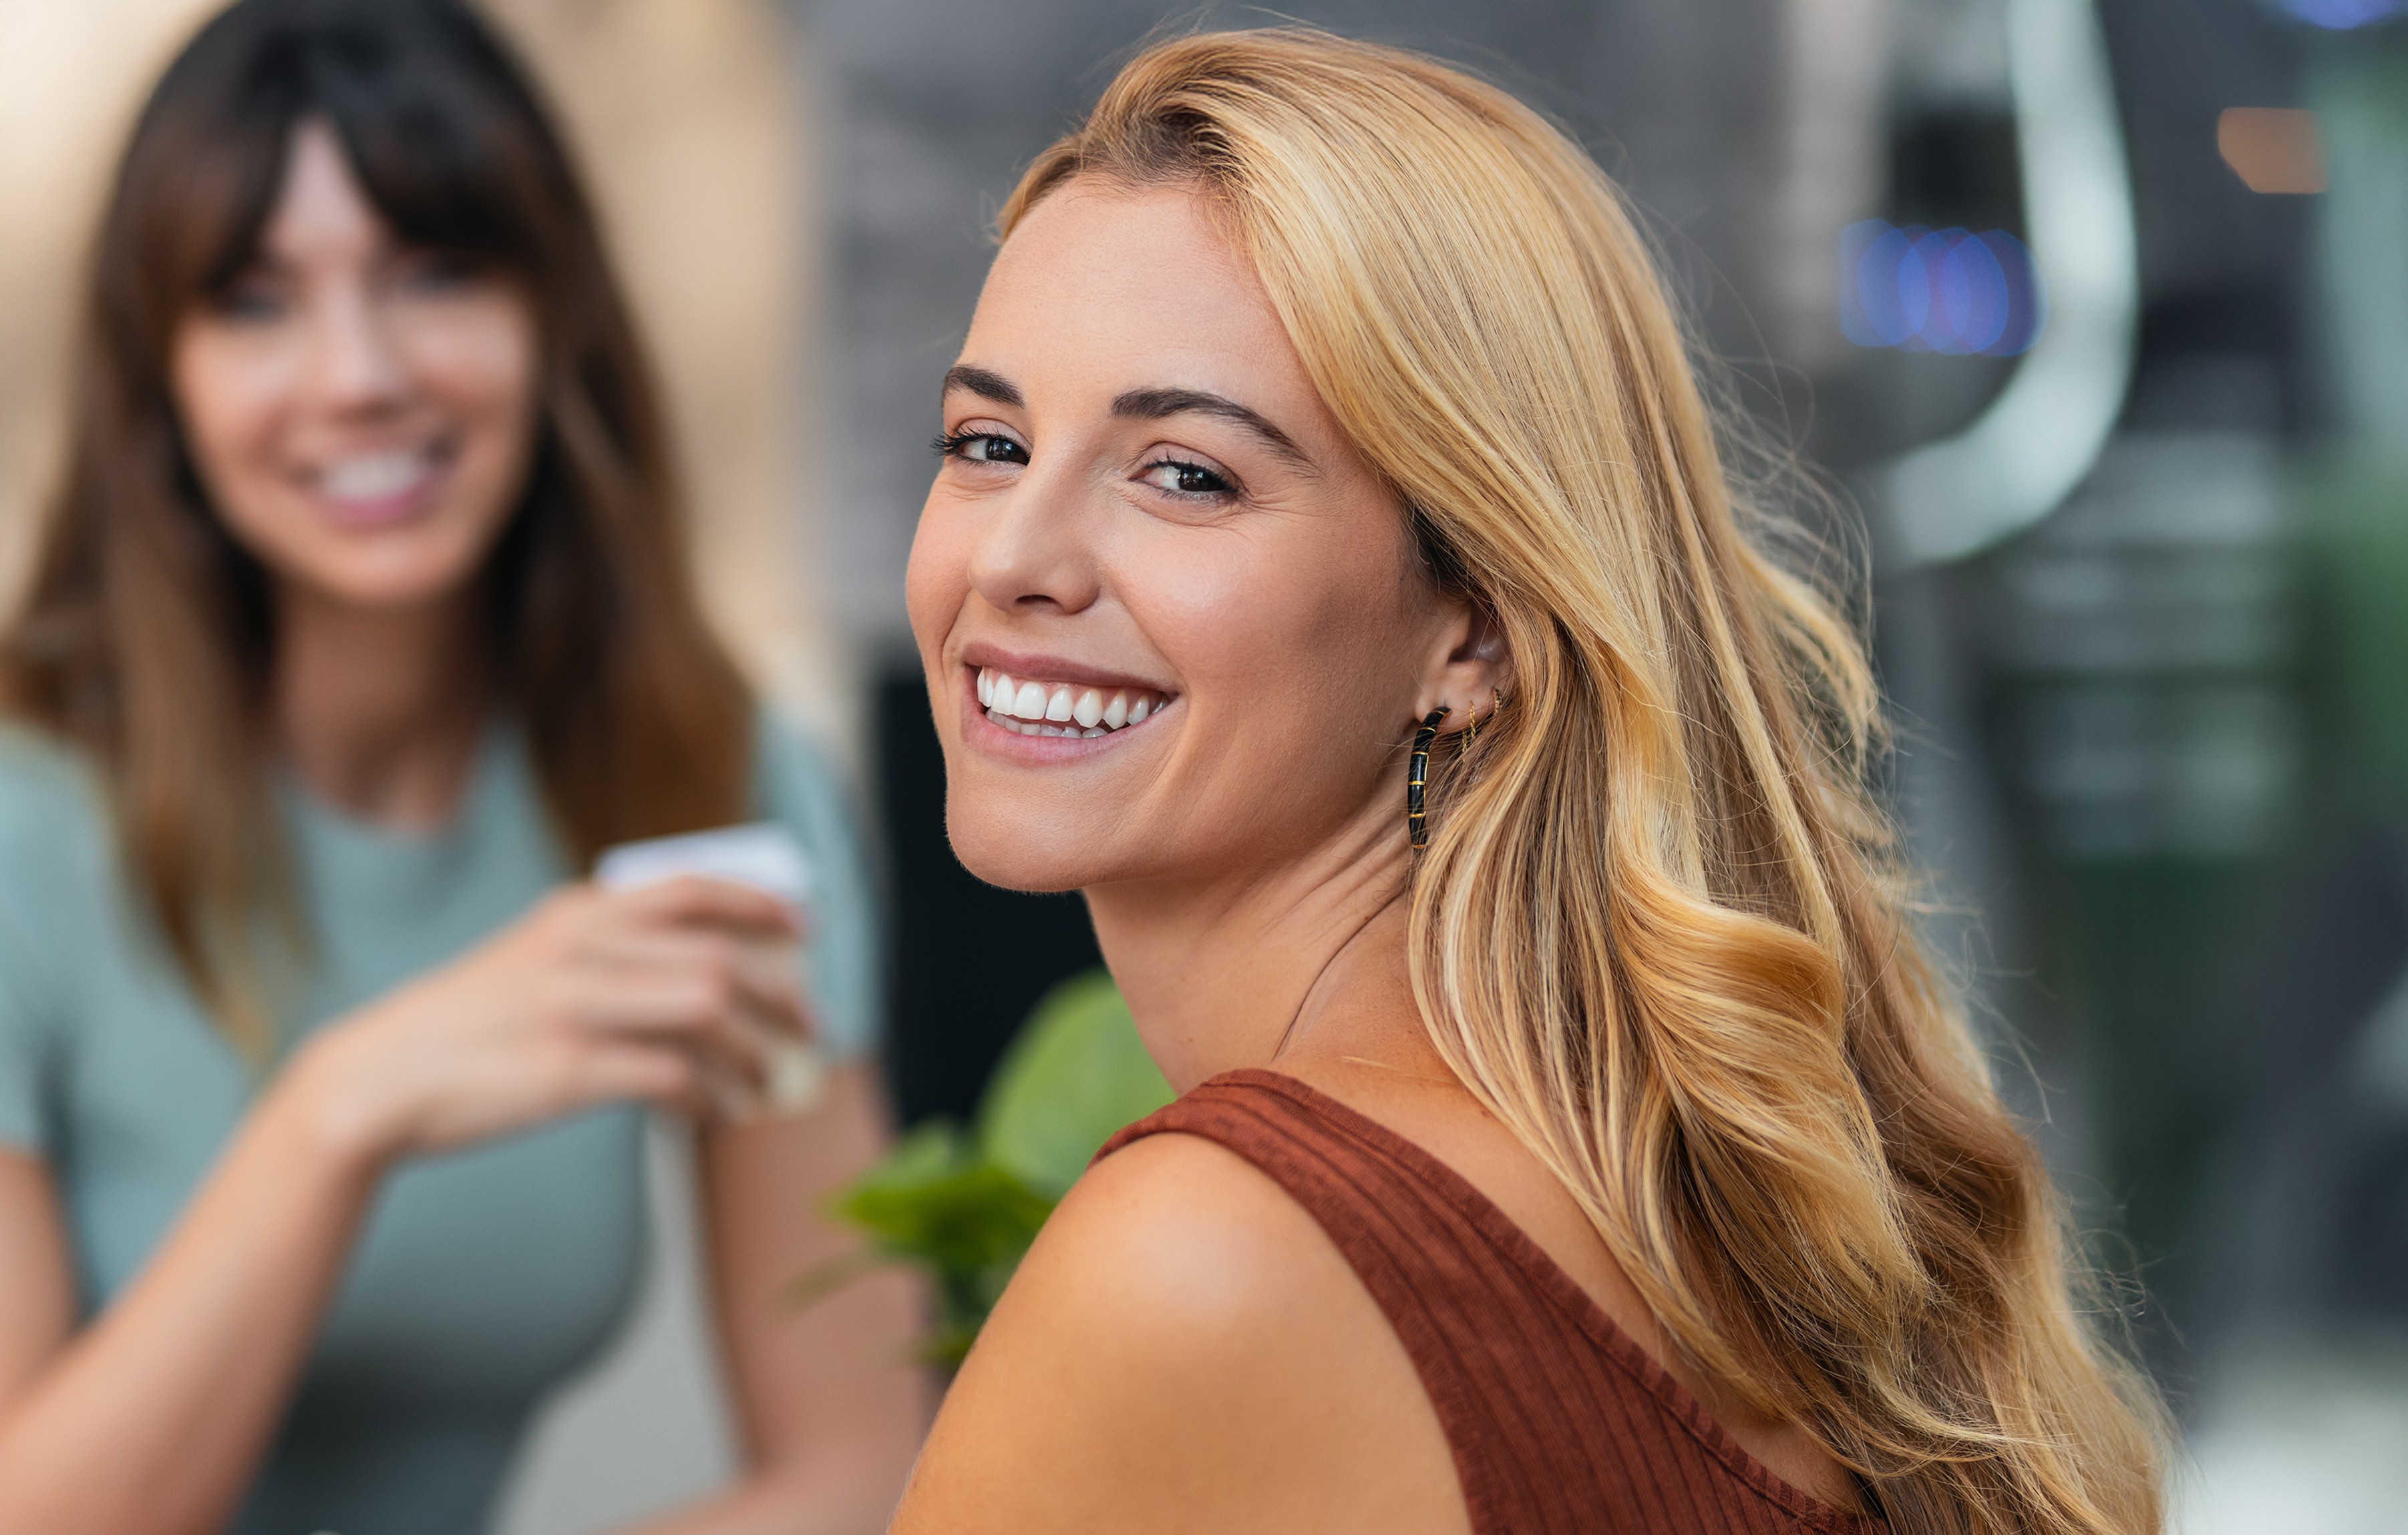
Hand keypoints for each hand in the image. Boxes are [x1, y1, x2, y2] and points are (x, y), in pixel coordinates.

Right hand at [278, 877, 809, 1168]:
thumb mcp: (535, 954)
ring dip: (752, 1053)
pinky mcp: (566, 1069)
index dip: (759, 902)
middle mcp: (580, 948)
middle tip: (809, 1026)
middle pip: (717, 957)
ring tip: (765, 1083)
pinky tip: (711, 1114)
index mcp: (576, 912)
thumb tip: (707, 966)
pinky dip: (706, 1098)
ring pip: (707, 1013)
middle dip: (779, 994)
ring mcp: (573, 1007)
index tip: (803, 925)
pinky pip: (672, 1076)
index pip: (691, 888)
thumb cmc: (471, 1023)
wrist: (379, 1078)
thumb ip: (607, 946)